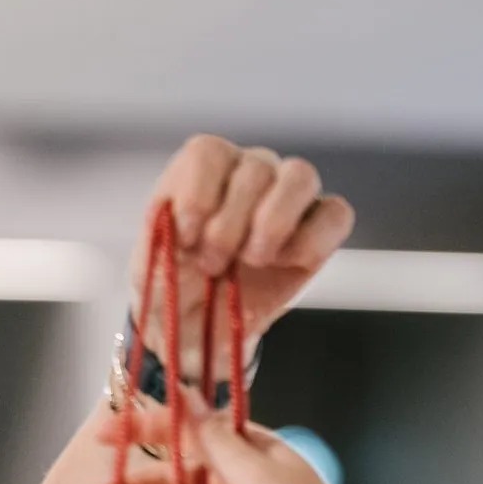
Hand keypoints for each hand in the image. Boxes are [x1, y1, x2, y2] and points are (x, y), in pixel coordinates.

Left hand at [141, 136, 353, 348]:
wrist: (194, 330)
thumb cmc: (171, 288)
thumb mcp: (147, 261)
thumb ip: (160, 232)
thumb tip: (182, 216)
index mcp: (204, 169)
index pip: (210, 153)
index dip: (198, 195)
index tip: (184, 238)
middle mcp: (249, 171)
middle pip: (256, 168)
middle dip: (229, 225)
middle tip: (212, 264)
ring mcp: (287, 196)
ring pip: (301, 176)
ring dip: (273, 222)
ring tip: (252, 259)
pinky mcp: (319, 229)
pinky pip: (336, 214)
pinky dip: (311, 240)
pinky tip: (283, 263)